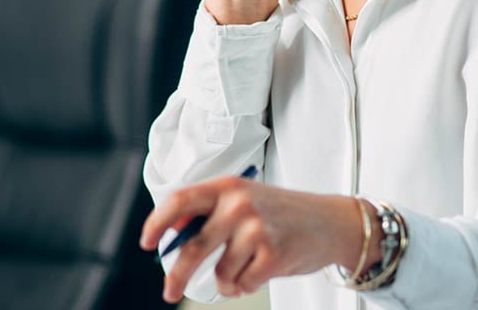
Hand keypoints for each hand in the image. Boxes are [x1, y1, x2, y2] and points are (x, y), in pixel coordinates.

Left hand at [139, 176, 372, 301]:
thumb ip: (212, 212)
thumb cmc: (282, 214)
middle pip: (193, 247)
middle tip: (169, 291)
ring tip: (247, 267)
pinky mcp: (273, 253)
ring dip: (229, 281)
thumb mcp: (245, 198)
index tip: (146, 242)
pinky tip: (262, 270)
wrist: (331, 222)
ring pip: (221, 273)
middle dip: (176, 275)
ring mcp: (257, 228)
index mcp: (227, 186)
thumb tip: (173, 238)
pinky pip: (242, 284)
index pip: (180, 200)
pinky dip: (247, 285)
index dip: (157, 222)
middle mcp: (239, 203)